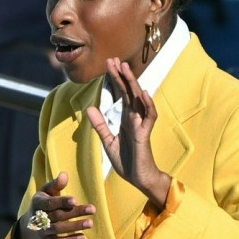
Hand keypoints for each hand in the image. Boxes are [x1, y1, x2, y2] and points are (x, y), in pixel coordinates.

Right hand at [17, 172, 94, 238]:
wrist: (28, 225)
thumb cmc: (42, 204)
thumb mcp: (46, 192)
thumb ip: (55, 184)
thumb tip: (64, 174)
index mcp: (37, 203)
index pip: (50, 203)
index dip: (62, 202)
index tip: (76, 200)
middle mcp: (37, 217)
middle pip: (58, 215)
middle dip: (75, 212)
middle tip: (92, 209)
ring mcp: (41, 231)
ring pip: (58, 229)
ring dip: (74, 226)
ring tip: (90, 223)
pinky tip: (83, 236)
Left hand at [86, 58, 170, 207]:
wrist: (138, 179)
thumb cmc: (126, 161)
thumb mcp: (108, 141)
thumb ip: (100, 124)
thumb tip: (89, 108)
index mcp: (125, 118)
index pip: (119, 94)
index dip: (114, 80)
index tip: (108, 64)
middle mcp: (133, 117)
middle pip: (127, 92)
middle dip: (120, 75)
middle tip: (113, 59)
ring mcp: (140, 124)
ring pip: (138, 99)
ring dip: (132, 83)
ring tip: (125, 68)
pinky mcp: (145, 133)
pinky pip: (149, 116)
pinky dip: (147, 104)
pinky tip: (143, 93)